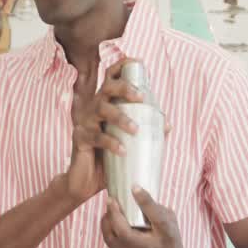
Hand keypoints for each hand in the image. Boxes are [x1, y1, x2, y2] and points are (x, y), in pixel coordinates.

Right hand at [63, 59, 142, 203]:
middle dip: (124, 88)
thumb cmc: (106, 161)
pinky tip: (122, 150)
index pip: (110, 78)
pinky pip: (95, 136)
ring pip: (101, 109)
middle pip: (106, 87)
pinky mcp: (79, 139)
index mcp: (105, 105)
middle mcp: (93, 109)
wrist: (84, 184)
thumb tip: (168, 125)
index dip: (121, 67)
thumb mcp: (127, 144)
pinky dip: (111, 142)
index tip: (137, 63)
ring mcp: (84, 123)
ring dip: (120, 117)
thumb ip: (145, 133)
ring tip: (135, 129)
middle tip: (141, 97)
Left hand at [101, 186, 188, 247]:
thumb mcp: (172, 227)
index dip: (145, 201)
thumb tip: (138, 194)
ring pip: (113, 239)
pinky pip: (111, 243)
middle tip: (111, 199)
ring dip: (107, 221)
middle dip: (114, 213)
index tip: (134, 187)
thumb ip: (157, 210)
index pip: (157, 217)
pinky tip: (108, 220)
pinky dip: (106, 229)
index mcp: (166, 235)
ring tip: (108, 209)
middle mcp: (150, 247)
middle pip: (125, 231)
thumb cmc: (171, 247)